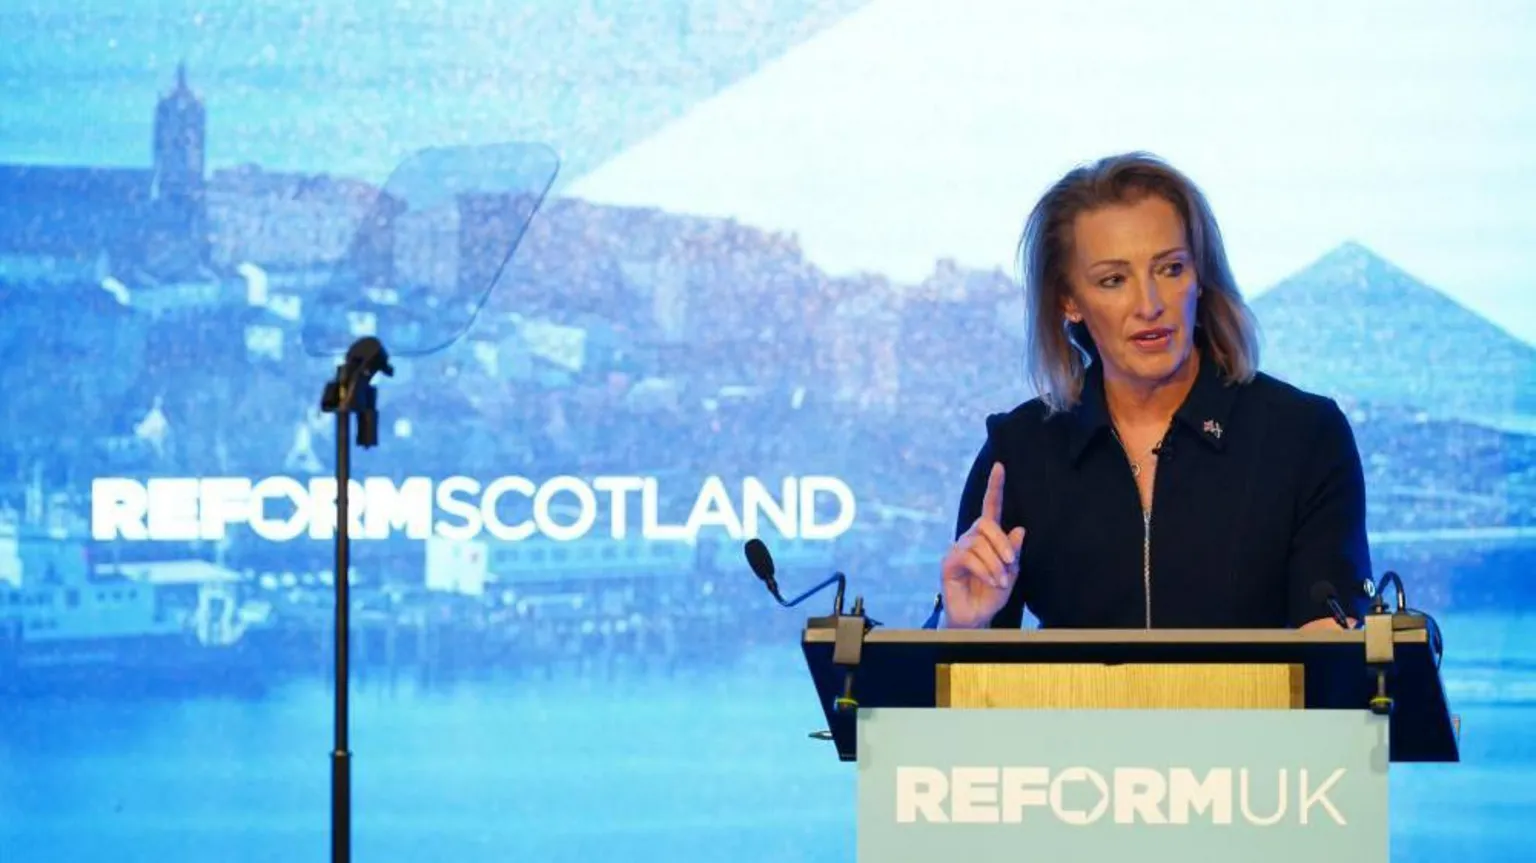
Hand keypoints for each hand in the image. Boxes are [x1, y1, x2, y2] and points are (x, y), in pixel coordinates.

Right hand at [940, 462, 1025, 627]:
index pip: (990, 507)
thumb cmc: (992, 594)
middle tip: (1010, 563)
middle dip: (1002, 542)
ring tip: (1000, 581)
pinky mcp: (948, 563)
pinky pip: (968, 557)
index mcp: (987, 537)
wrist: (976, 617)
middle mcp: (970, 539)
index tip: (1000, 466)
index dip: (994, 487)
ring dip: (995, 563)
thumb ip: (1014, 552)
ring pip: (979, 543)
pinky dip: (985, 570)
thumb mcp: (1011, 573)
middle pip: (985, 524)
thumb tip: (1020, 529)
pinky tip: (991, 582)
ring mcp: (957, 549)